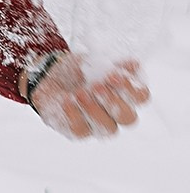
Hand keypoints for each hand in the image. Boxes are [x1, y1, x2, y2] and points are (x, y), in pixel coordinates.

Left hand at [28, 52, 147, 138]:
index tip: (113, 75)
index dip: (131, 88)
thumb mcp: (95, 61)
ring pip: (108, 128)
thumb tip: (134, 65)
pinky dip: (73, 114)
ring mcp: (99, 125)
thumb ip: (114, 65)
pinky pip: (80, 130)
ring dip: (94, 110)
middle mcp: (117, 113)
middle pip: (129, 118)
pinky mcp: (79, 131)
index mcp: (126, 94)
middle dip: (113, 102)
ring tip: (80, 93)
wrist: (50, 75)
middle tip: (97, 86)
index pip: (141, 97)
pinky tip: (66, 99)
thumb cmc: (79, 70)